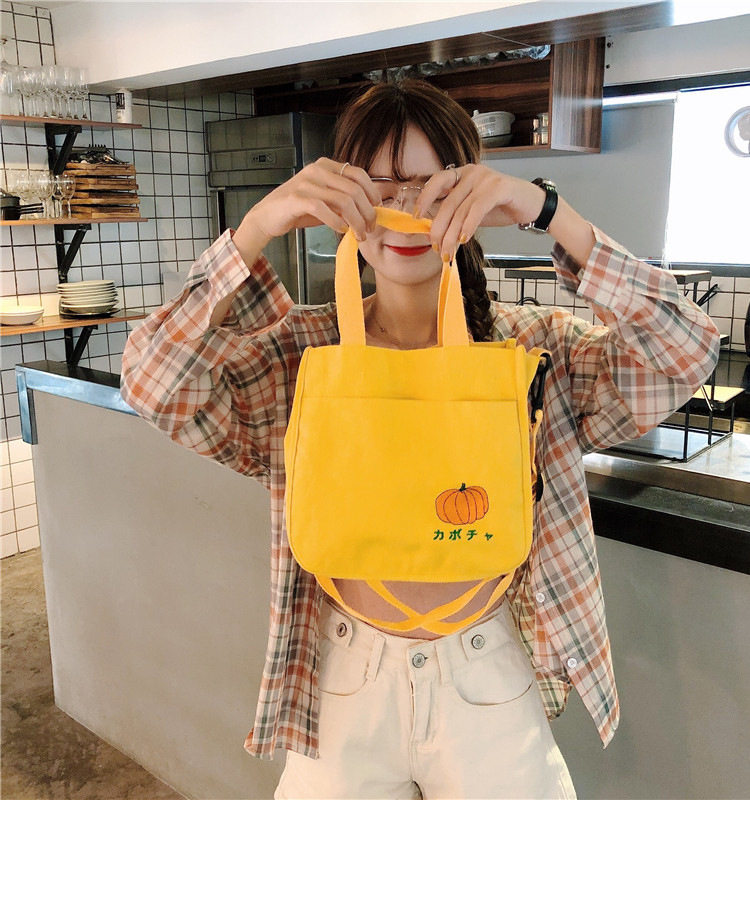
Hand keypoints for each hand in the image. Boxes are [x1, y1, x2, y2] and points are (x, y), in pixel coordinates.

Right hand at [239, 157, 379, 245]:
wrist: (268, 216)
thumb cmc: (298, 210)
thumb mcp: (326, 200)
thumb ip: (345, 200)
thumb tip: (371, 208)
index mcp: (326, 166)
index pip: (358, 174)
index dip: (372, 193)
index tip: (377, 210)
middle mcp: (317, 170)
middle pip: (354, 190)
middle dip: (367, 212)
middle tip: (369, 229)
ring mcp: (306, 183)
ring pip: (343, 201)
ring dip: (356, 221)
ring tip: (359, 234)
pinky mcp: (297, 198)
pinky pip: (324, 209)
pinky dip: (337, 222)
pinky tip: (341, 230)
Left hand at [415, 164, 547, 257]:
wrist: (532, 205)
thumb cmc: (501, 207)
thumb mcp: (472, 210)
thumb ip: (455, 214)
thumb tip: (434, 231)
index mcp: (462, 174)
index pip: (437, 181)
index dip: (425, 198)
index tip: (416, 216)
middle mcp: (472, 172)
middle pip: (447, 202)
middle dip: (439, 229)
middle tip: (436, 248)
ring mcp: (485, 178)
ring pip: (461, 210)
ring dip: (452, 235)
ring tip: (448, 252)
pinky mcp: (499, 187)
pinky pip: (477, 209)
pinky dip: (468, 226)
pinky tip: (464, 240)